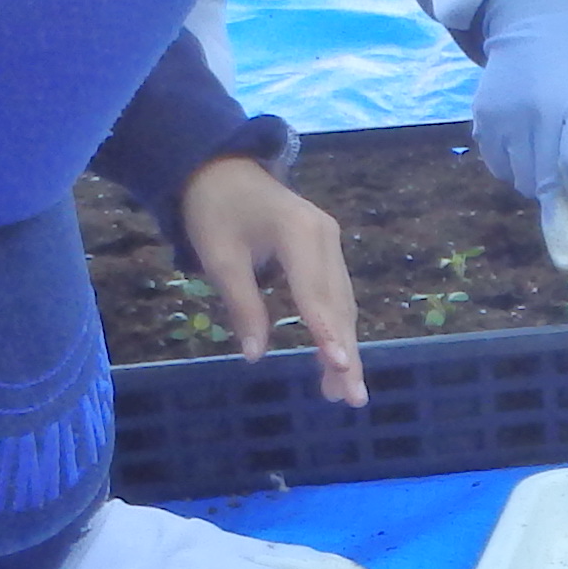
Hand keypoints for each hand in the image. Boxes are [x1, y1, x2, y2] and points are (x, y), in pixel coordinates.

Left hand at [178, 152, 365, 407]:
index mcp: (299, 233)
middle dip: (345, 352)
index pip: (316, 293)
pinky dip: (335, 328)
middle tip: (351, 398)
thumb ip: (243, 305)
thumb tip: (255, 355)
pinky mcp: (325, 251)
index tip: (341, 366)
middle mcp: (325, 237)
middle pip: (338, 304)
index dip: (328, 333)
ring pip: (341, 304)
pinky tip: (334, 360)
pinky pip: (334, 295)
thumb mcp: (220, 259)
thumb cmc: (216, 211)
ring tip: (341, 392)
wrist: (223, 170)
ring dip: (343, 346)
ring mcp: (330, 243)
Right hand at [471, 0, 567, 268]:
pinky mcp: (481, 120)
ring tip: (556, 154)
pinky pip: (499, 169)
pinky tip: (532, 144)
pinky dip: (518, 172)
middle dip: (565, 205)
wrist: (534, 22)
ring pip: (522, 183)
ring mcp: (503, 116)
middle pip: (545, 184)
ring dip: (543, 186)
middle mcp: (535, 111)